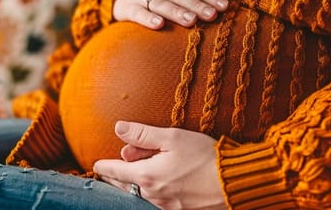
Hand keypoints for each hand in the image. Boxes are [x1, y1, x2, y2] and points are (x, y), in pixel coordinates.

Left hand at [94, 121, 225, 209]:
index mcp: (146, 176)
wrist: (234, 182)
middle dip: (116, 177)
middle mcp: (151, 196)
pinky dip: (148, 195)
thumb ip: (143, 134)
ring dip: (133, 186)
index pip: (114, 172)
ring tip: (133, 176)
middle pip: (123, 187)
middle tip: (111, 169)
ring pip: (138, 197)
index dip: (103, 166)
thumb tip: (118, 128)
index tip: (96, 164)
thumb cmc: (205, 157)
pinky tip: (155, 187)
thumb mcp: (173, 137)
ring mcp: (164, 207)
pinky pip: (154, 204)